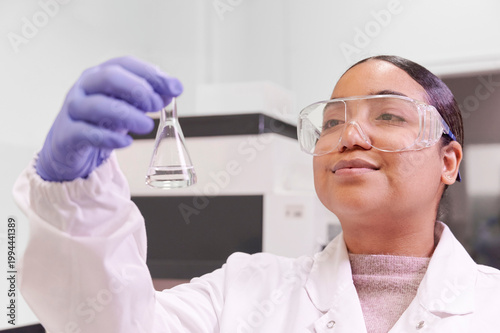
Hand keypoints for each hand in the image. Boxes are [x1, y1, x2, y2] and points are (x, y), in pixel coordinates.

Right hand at [36, 56, 182, 181]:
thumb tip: (173, 90)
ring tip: (148, 125)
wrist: (68, 149)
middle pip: (108, 77)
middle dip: (137, 89)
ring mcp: (73, 110)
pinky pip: (86, 133)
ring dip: (127, 114)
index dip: (152, 74)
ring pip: (98, 105)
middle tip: (157, 105)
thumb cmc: (100, 121)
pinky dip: (108, 137)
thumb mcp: (126, 106)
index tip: (175, 88)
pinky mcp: (67, 134)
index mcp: (99, 74)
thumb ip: (148, 97)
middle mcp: (84, 87)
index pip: (126, 64)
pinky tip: (126, 141)